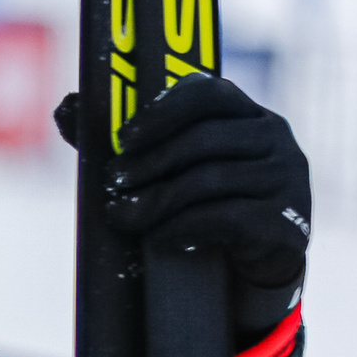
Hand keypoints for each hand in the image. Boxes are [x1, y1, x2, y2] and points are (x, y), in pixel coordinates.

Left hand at [55, 74, 310, 341]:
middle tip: (113, 182)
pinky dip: (185, 228)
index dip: (163, 112)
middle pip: (204, 140)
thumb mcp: (171, 167)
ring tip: (124, 216)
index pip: (209, 93)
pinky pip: (229, 218)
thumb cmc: (205, 202)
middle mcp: (275, 138)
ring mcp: (288, 178)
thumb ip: (126, 139)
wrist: (251, 263)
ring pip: (212, 180)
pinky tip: (160, 239)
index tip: (124, 138)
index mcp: (247, 113)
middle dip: (150, 163)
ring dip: (158, 201)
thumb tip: (66, 107)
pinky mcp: (290, 220)